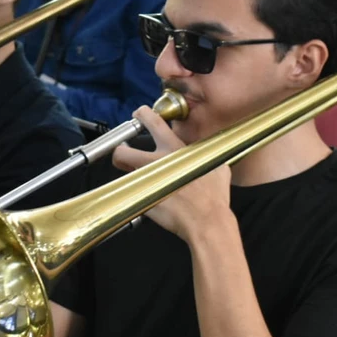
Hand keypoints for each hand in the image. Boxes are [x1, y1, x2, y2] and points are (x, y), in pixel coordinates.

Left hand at [111, 106, 231, 242]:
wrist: (207, 221)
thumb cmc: (214, 196)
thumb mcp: (218, 167)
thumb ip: (208, 156)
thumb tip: (210, 155)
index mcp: (173, 149)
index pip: (152, 122)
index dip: (142, 115)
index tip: (139, 115)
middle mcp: (155, 162)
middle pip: (122, 152)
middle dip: (119, 151)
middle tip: (123, 153)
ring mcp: (146, 182)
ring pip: (125, 174)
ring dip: (127, 175)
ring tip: (134, 179)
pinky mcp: (142, 201)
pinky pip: (134, 195)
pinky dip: (138, 195)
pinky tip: (149, 199)